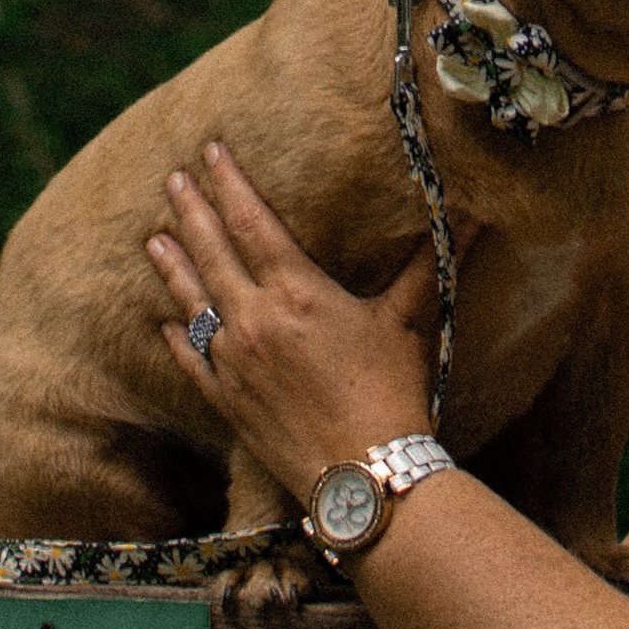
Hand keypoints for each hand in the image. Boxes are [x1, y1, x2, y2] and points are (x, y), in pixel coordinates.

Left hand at [149, 143, 442, 501]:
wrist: (365, 476)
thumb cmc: (392, 396)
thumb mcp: (408, 322)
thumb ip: (429, 265)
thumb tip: (475, 218)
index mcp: (297, 292)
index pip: (252, 222)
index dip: (229, 184)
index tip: (210, 151)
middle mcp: (255, 320)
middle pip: (212, 253)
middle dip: (190, 211)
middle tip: (170, 179)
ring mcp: (234, 362)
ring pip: (191, 302)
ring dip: (172, 267)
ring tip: (153, 238)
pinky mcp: (227, 402)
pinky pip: (192, 360)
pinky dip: (178, 337)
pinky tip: (166, 322)